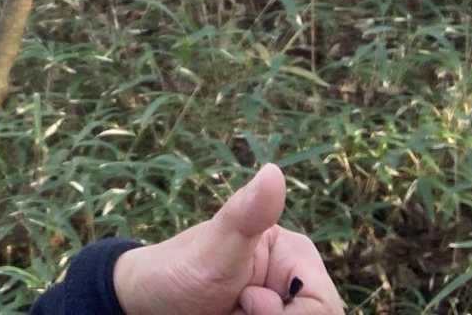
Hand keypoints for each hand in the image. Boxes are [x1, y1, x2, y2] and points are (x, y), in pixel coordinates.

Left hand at [111, 164, 343, 314]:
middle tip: (234, 309)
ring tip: (229, 313)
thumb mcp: (214, 248)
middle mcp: (295, 282)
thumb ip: (247, 214)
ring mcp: (281, 306)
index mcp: (296, 255)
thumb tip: (273, 171)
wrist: (148, 303)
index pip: (323, 304)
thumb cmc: (177, 269)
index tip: (247, 302)